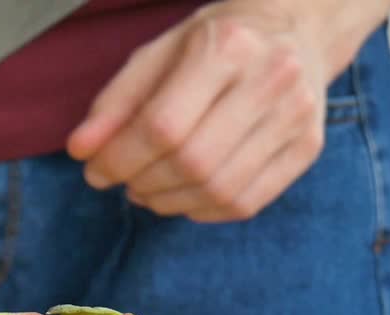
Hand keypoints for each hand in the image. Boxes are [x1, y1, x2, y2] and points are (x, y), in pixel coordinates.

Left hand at [67, 1, 335, 222]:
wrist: (293, 29)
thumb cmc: (213, 43)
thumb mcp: (156, 56)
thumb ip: (115, 103)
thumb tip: (80, 151)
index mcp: (229, 48)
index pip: (163, 126)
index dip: (120, 159)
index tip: (96, 172)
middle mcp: (272, 79)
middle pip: (193, 162)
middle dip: (143, 183)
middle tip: (124, 181)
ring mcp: (297, 116)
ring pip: (219, 190)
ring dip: (168, 202)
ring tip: (147, 189)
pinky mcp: (309, 147)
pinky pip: (246, 203)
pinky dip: (201, 211)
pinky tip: (181, 196)